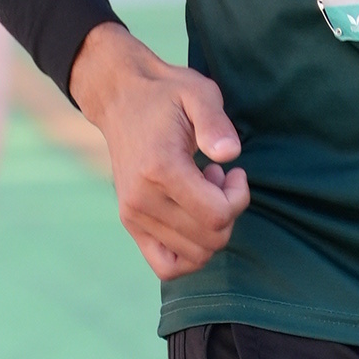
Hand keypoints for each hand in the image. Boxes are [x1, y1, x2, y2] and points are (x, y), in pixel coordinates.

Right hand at [70, 22, 248, 275]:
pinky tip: (194, 220)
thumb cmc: (165, 95)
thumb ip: (215, 122)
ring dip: (211, 230)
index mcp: (160, 169)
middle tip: (218, 178)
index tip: (233, 170)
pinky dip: (191, 254)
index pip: (216, 216)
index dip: (238, 198)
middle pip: (210, 240)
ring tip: (203, 194)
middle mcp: (142, 200)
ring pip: (195, 256)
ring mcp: (133, 215)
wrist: (120, 98)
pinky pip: (167, 265)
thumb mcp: (198, 92)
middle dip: (228, 212)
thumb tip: (229, 155)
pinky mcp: (131, 223)